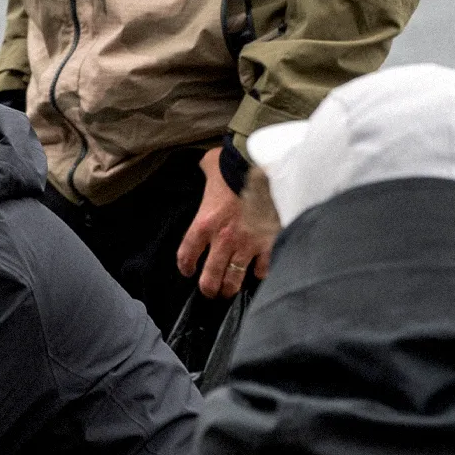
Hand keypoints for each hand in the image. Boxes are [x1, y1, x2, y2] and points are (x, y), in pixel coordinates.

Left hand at [176, 147, 276, 298]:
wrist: (267, 165)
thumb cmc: (237, 163)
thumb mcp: (211, 166)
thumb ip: (206, 171)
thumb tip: (206, 165)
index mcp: (204, 223)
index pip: (186, 255)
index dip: (185, 266)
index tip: (188, 271)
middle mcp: (223, 239)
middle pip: (209, 277)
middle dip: (209, 288)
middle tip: (211, 291)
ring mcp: (247, 245)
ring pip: (234, 280)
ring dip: (230, 288)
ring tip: (230, 290)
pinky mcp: (269, 244)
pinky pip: (263, 270)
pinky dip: (261, 274)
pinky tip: (259, 273)